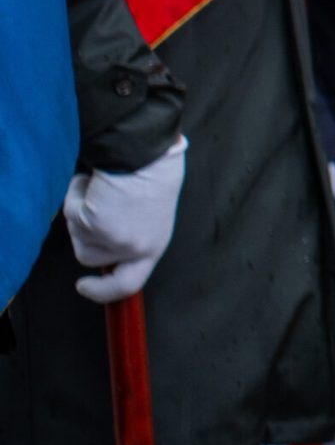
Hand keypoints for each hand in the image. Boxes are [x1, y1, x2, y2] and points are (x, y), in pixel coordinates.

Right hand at [61, 135, 187, 304]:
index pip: (130, 283)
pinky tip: (93, 181)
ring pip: (79, 235)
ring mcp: (115, 239)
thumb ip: (134, 231)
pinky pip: (70, 214)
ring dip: (81, 213)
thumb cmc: (152, 172)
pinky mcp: (95, 226)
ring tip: (101, 189)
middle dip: (84, 251)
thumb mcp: (151, 212)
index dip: (105, 291)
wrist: (147, 153)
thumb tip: (110, 239)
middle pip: (93, 261)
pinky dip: (75, 195)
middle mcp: (136, 247)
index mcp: (154, 244)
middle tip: (82, 262)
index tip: (86, 287)